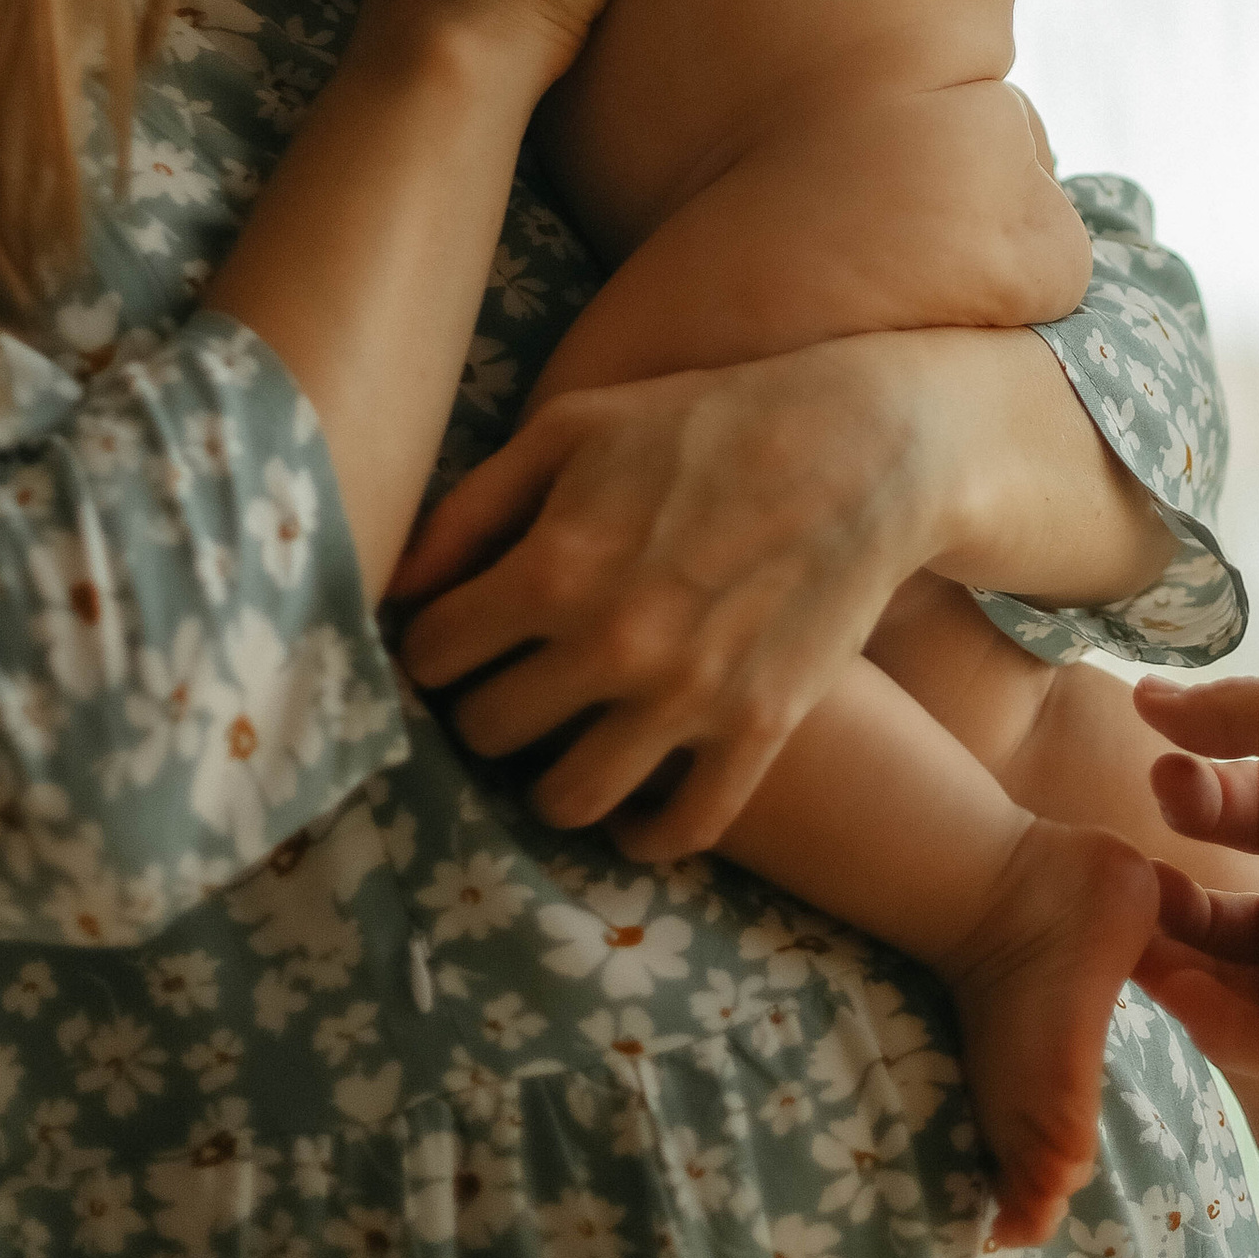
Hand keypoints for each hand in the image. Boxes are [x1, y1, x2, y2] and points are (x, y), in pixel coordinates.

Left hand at [389, 334, 953, 849]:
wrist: (863, 448)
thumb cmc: (705, 422)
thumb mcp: (575, 428)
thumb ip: (472, 507)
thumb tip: (395, 586)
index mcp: (555, 564)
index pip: (433, 655)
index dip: (431, 645)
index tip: (452, 640)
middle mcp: (612, 643)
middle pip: (487, 732)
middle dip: (482, 707)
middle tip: (507, 685)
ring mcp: (689, 696)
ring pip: (566, 798)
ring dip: (546, 778)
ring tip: (558, 746)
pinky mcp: (759, 729)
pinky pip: (681, 829)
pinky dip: (644, 835)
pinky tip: (630, 812)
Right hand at [1130, 662, 1258, 1076]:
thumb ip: (1236, 717)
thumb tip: (1145, 700)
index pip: (1256, 809)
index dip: (1202, 798)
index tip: (1158, 779)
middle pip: (1251, 909)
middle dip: (1185, 901)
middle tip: (1127, 887)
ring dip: (1196, 972)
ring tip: (1135, 947)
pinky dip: (1236, 1031)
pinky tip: (1182, 998)